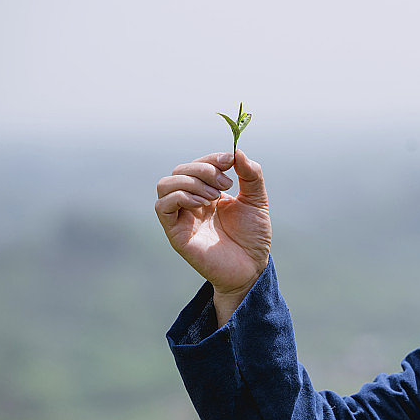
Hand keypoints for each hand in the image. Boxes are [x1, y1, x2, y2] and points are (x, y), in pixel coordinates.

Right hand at [155, 150, 270, 321]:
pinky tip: (202, 203)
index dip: (211, 159)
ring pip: (165, 184)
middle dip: (203, 170)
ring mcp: (182, 217)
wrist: (252, 268)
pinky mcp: (176, 233)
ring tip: (214, 196)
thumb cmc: (253, 238)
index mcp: (208, 193)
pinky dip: (180, 196)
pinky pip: (162, 207)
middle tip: (226, 184)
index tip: (230, 161)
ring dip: (190, 182)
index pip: (198, 165)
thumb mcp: (257, 201)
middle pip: (180, 171)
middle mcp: (192, 203)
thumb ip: (251, 176)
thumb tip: (237, 151)